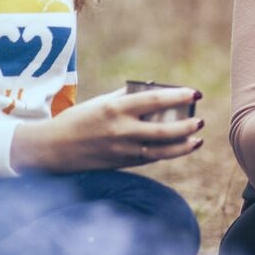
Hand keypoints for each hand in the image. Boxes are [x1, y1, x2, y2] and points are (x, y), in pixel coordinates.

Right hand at [11, 86, 202, 172]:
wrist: (54, 149)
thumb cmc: (79, 119)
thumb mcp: (102, 102)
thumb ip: (128, 97)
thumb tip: (155, 90)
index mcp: (116, 108)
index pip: (154, 100)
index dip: (178, 96)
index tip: (196, 92)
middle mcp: (121, 130)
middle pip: (163, 130)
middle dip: (186, 125)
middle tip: (200, 119)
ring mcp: (122, 150)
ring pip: (161, 150)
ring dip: (183, 145)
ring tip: (198, 139)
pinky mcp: (122, 164)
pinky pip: (151, 159)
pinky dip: (168, 153)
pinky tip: (182, 148)